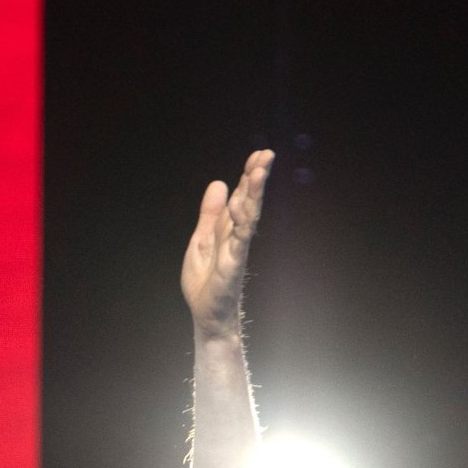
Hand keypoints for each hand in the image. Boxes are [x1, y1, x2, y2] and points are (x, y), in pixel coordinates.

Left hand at [181, 149, 272, 338]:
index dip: (249, 175)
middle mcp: (236, 236)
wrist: (207, 313)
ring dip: (254, 194)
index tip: (259, 154)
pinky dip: (240, 222)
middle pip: (249, 201)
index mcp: (228, 228)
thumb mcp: (201, 239)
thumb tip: (218, 183)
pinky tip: (239, 204)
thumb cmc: (206, 280)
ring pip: (248, 217)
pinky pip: (239, 240)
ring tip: (258, 171)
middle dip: (256, 178)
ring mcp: (237, 249)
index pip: (241, 196)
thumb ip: (210, 214)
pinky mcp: (233, 264)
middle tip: (266, 154)